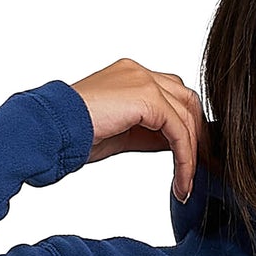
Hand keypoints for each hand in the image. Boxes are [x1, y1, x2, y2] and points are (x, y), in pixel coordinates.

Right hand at [69, 59, 207, 202]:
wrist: (53, 130)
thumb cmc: (76, 135)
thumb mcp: (123, 133)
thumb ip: (149, 131)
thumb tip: (175, 145)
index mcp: (132, 76)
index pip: (174, 96)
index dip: (188, 128)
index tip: (194, 159)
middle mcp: (140, 72)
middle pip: (187, 101)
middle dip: (198, 137)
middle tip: (202, 170)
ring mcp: (144, 80)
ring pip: (187, 115)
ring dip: (193, 152)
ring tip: (187, 183)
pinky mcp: (147, 97)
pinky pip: (179, 130)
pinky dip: (185, 158)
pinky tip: (181, 180)